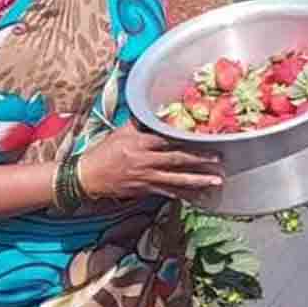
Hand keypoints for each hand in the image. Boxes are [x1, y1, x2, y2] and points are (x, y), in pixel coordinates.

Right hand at [77, 121, 223, 201]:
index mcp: (140, 143)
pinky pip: (169, 192)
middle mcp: (146, 161)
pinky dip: (184, 194)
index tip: (204, 137)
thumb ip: (142, 122)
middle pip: (177, 160)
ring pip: (177, 179)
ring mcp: (146, 177)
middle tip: (218, 160)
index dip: (187, 139)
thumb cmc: (105, 151)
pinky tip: (198, 195)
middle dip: (199, 160)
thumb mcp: (122, 131)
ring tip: (215, 180)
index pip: (168, 140)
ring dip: (198, 180)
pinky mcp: (146, 190)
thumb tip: (159, 112)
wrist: (89, 176)